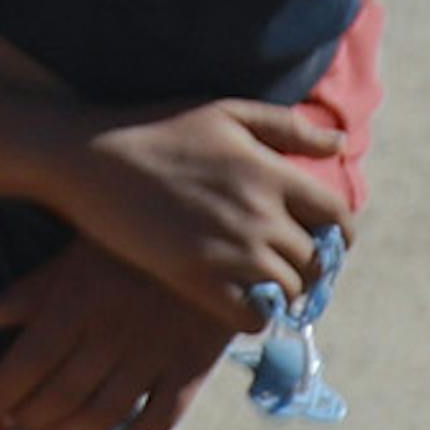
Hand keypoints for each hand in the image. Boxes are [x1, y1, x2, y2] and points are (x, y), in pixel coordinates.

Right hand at [0, 81, 344, 321]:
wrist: (91, 157)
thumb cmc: (158, 128)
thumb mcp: (226, 112)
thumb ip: (287, 128)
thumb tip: (339, 144)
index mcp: (272, 173)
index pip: (338, 217)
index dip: (338, 235)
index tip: (320, 240)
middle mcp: (260, 215)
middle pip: (315, 262)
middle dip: (309, 268)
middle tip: (288, 267)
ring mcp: (230, 250)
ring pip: (287, 292)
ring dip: (281, 293)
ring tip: (261, 284)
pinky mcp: (197, 279)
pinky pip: (251, 317)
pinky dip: (252, 315)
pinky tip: (235, 300)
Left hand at [0, 244, 236, 429]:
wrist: (214, 236)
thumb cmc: (130, 245)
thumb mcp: (75, 254)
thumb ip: (31, 290)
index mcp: (79, 301)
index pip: (29, 360)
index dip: (0, 391)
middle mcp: (114, 333)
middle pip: (62, 393)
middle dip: (28, 416)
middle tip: (9, 423)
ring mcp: (155, 353)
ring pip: (104, 412)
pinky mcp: (191, 368)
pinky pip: (160, 419)